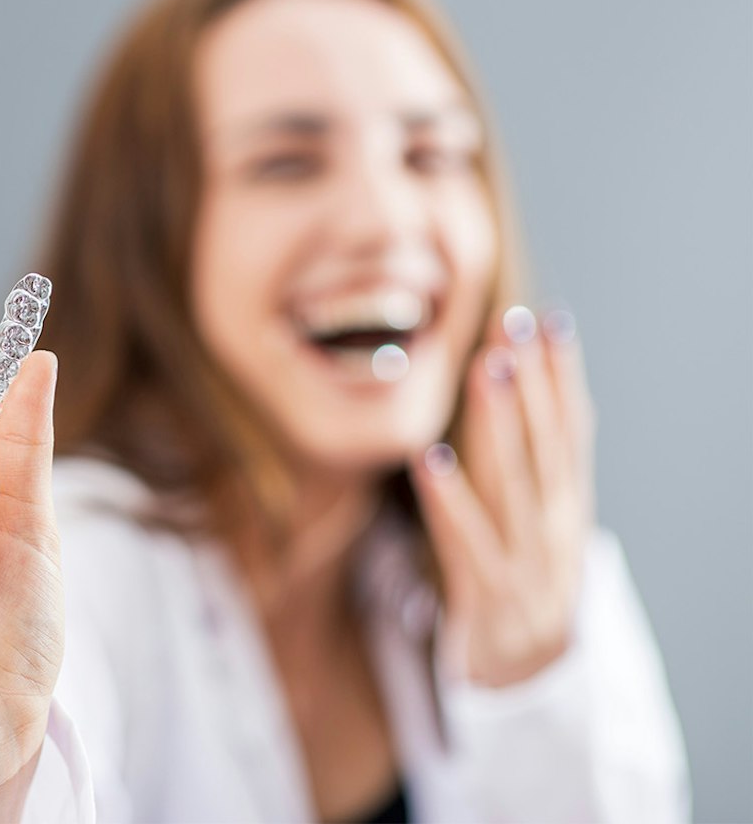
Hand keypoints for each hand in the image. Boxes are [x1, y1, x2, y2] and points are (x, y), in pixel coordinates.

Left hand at [410, 305, 596, 687]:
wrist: (528, 683)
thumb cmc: (521, 579)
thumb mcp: (537, 521)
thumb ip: (529, 464)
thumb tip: (521, 388)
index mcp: (569, 507)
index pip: (572, 431)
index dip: (564, 375)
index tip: (550, 320)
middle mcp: (556, 530)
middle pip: (547, 446)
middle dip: (533, 381)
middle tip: (514, 323)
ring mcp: (527, 565)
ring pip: (515, 484)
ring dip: (502, 423)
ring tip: (487, 368)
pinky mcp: (489, 598)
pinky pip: (466, 542)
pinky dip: (451, 499)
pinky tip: (430, 455)